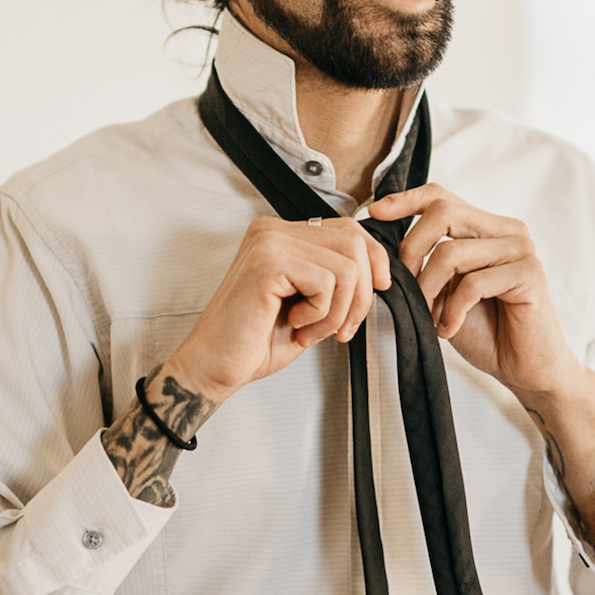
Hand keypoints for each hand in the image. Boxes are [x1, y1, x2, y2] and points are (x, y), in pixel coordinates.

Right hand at [161, 215, 391, 404]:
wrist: (214, 366)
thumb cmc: (254, 340)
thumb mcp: (308, 302)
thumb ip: (334, 277)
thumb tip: (380, 271)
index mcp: (280, 235)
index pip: (348, 229)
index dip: (373, 260)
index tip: (379, 289)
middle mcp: (272, 230)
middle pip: (354, 244)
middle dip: (361, 294)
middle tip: (340, 328)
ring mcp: (268, 243)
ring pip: (346, 266)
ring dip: (339, 310)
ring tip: (312, 330)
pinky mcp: (268, 263)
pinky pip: (327, 283)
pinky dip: (321, 314)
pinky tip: (295, 325)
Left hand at [362, 184, 581, 404]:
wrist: (522, 367)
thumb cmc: (483, 328)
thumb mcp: (445, 289)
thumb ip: (427, 261)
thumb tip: (382, 242)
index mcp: (486, 227)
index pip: (441, 196)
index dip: (405, 200)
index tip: (374, 213)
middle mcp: (508, 230)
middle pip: (443, 213)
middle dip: (411, 251)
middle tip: (406, 289)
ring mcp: (522, 249)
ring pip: (451, 252)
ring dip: (428, 292)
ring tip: (430, 317)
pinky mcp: (530, 274)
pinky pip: (473, 283)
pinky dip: (452, 311)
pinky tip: (449, 328)